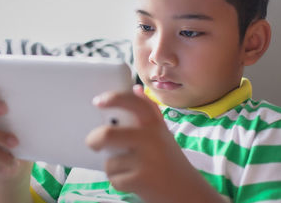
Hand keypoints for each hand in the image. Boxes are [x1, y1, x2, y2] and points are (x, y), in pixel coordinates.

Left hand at [86, 85, 223, 202]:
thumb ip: (149, 112)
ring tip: (131, 169)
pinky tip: (135, 182)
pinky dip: (119, 183)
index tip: (98, 101)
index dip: (114, 99)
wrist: (188, 191)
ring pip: (110, 162)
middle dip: (94, 140)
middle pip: (108, 135)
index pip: (134, 103)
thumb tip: (135, 88)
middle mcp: (151, 138)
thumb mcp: (162, 133)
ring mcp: (147, 160)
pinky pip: (115, 179)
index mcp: (155, 124)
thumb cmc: (170, 160)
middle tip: (93, 143)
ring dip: (114, 168)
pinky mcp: (142, 180)